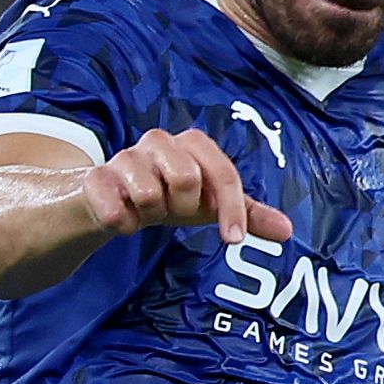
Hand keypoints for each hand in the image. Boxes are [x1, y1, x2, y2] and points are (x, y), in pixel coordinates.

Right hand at [78, 127, 295, 245]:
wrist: (109, 200)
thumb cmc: (167, 197)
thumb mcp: (208, 205)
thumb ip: (247, 214)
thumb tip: (288, 231)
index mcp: (191, 144)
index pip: (221, 173)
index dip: (231, 207)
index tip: (233, 241)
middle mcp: (157, 142)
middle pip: (185, 178)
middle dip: (183, 206)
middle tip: (173, 210)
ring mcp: (123, 158)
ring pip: (149, 194)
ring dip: (151, 214)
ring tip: (145, 209)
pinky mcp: (95, 180)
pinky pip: (116, 211)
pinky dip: (124, 224)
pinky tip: (123, 218)